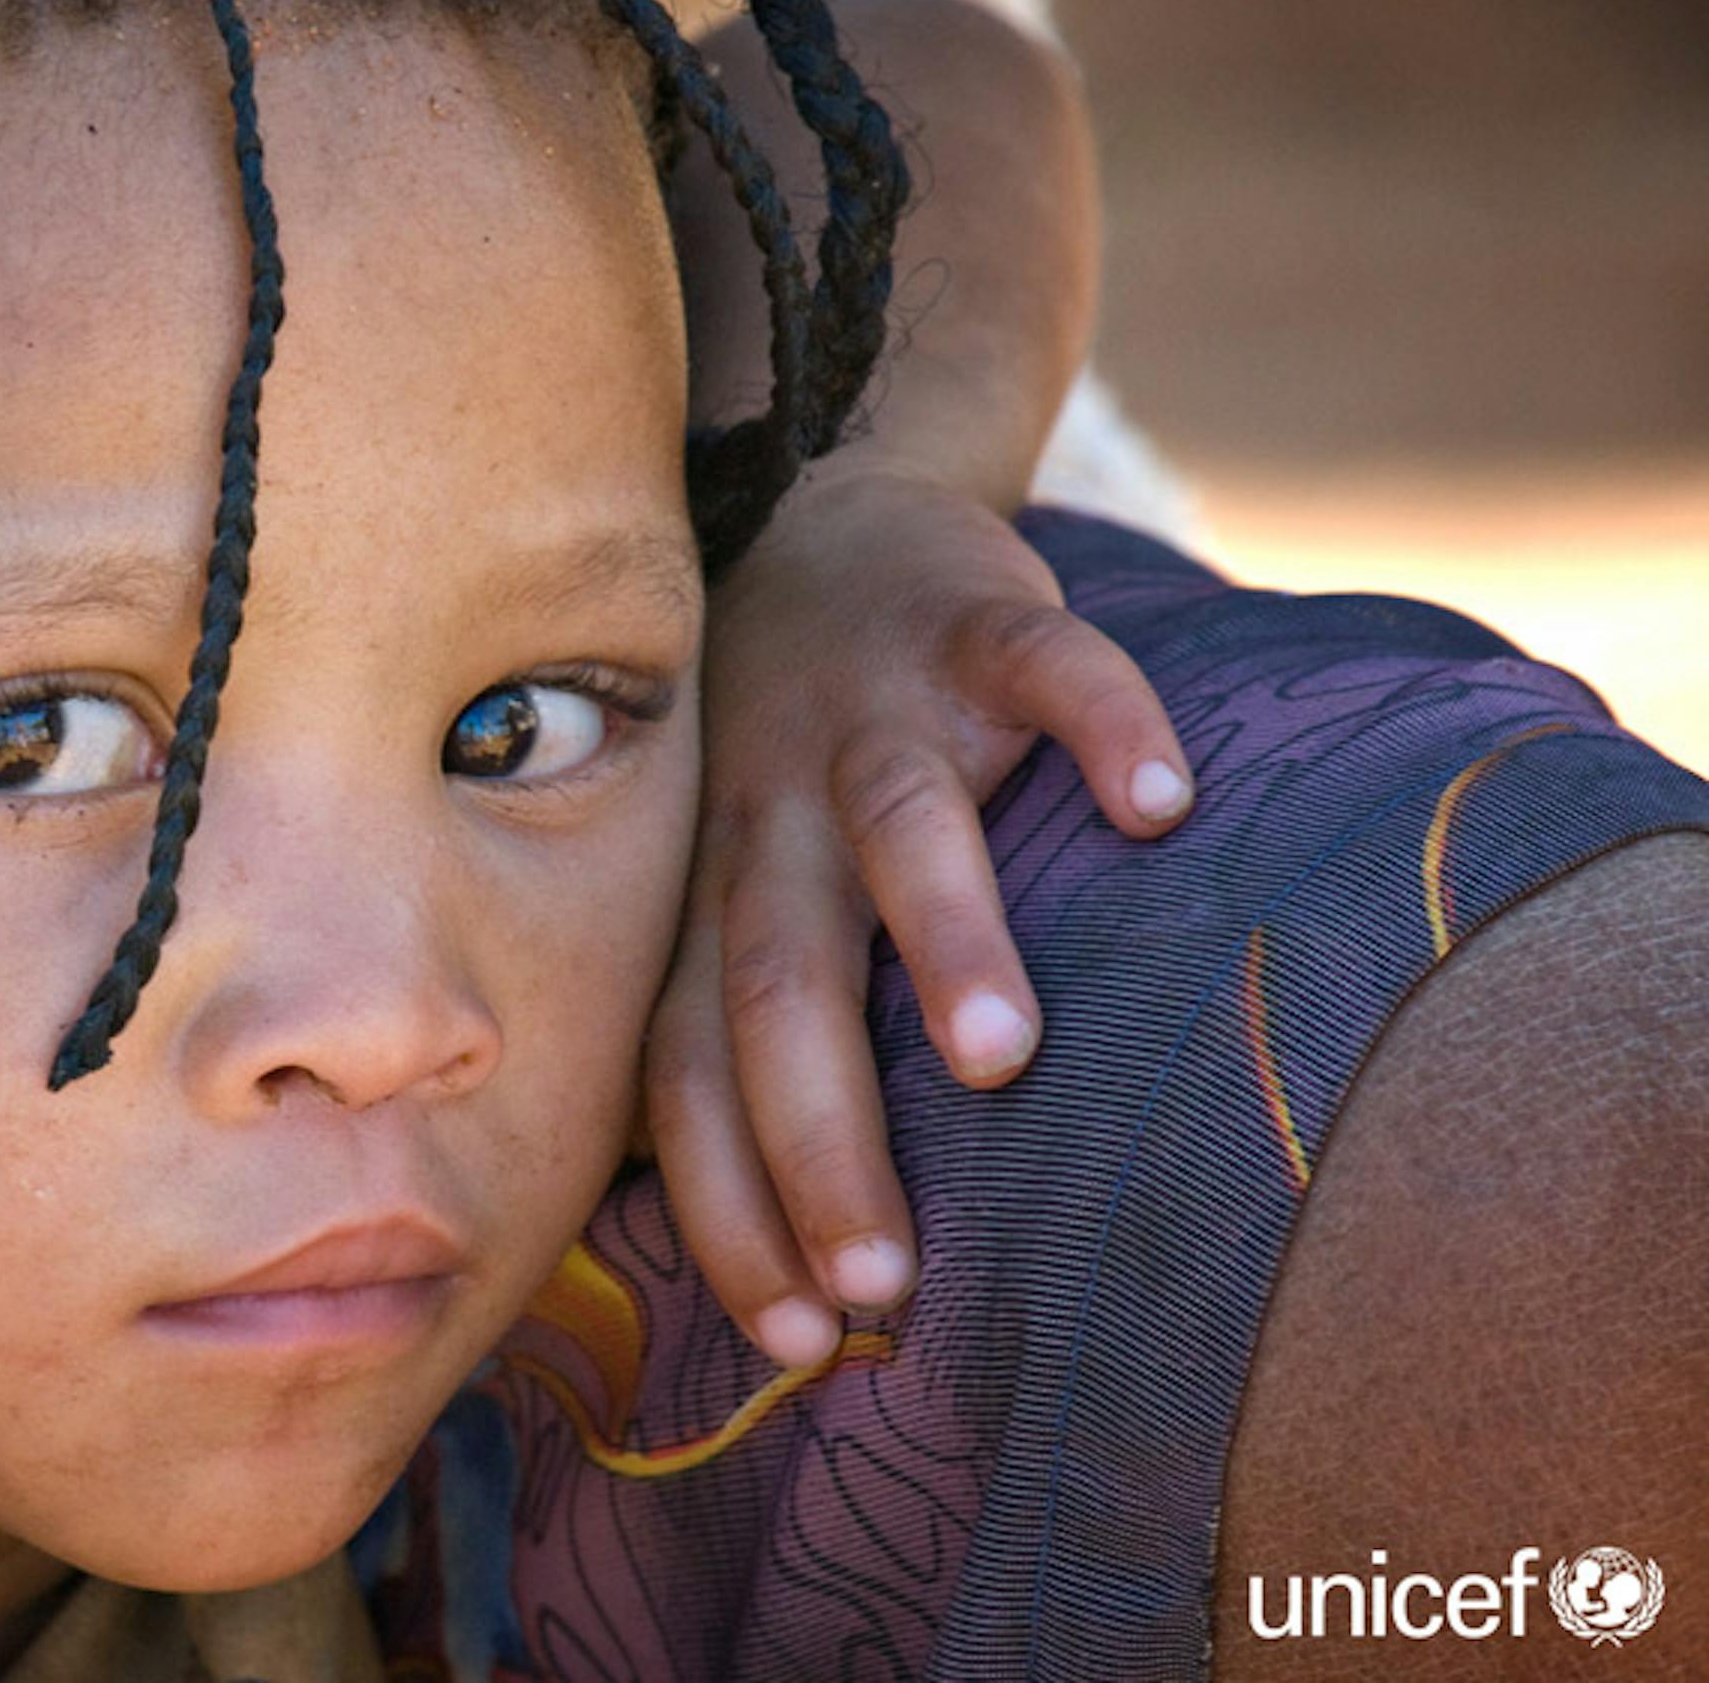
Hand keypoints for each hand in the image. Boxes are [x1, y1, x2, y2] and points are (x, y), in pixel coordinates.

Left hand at [644, 464, 1196, 1368]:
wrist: (817, 511)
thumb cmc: (780, 759)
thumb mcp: (729, 881)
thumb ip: (743, 1023)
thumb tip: (782, 1246)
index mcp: (711, 894)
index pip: (689, 1070)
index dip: (729, 1203)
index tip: (796, 1340)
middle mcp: (771, 809)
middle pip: (774, 979)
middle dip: (816, 1132)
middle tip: (881, 1274)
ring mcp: (873, 709)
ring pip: (894, 823)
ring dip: (941, 933)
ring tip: (999, 1053)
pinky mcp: (976, 614)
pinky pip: (1040, 658)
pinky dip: (1101, 718)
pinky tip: (1161, 801)